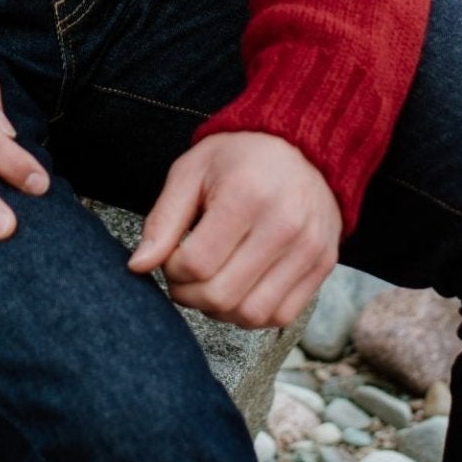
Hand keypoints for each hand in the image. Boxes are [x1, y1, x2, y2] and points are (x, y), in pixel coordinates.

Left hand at [125, 130, 339, 330]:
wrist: (302, 145)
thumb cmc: (239, 157)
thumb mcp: (191, 172)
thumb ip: (163, 220)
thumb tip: (137, 266)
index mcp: (246, 196)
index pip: (196, 264)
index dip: (171, 270)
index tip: (171, 257)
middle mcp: (284, 225)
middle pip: (221, 296)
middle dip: (189, 294)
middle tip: (185, 275)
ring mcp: (309, 248)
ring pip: (251, 315)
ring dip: (219, 310)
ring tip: (211, 282)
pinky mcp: (324, 265)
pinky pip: (281, 316)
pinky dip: (251, 313)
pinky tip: (240, 287)